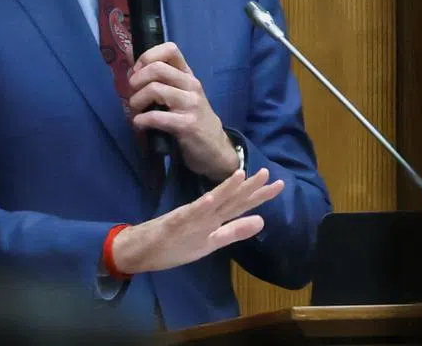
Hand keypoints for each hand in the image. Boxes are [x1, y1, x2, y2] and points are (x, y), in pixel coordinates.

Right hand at [110, 168, 284, 274]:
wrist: (142, 249)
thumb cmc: (175, 244)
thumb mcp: (210, 242)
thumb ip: (234, 231)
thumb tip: (262, 220)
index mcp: (214, 218)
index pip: (241, 204)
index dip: (260, 195)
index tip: (279, 184)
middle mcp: (206, 213)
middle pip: (231, 199)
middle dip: (250, 188)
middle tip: (269, 173)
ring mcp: (190, 216)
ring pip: (212, 202)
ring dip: (226, 188)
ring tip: (242, 175)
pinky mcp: (175, 222)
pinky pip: (189, 214)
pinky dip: (200, 206)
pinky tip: (211, 197)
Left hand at [128, 42, 239, 180]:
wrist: (215, 148)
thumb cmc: (192, 119)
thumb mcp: (182, 95)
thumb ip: (162, 80)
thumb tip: (131, 65)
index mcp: (188, 75)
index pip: (170, 49)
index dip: (148, 56)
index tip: (137, 71)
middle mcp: (191, 85)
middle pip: (157, 68)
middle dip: (136, 80)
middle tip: (132, 94)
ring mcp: (190, 104)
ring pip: (155, 90)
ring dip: (136, 101)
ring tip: (135, 111)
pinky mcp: (187, 125)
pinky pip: (156, 117)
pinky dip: (141, 120)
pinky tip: (139, 124)